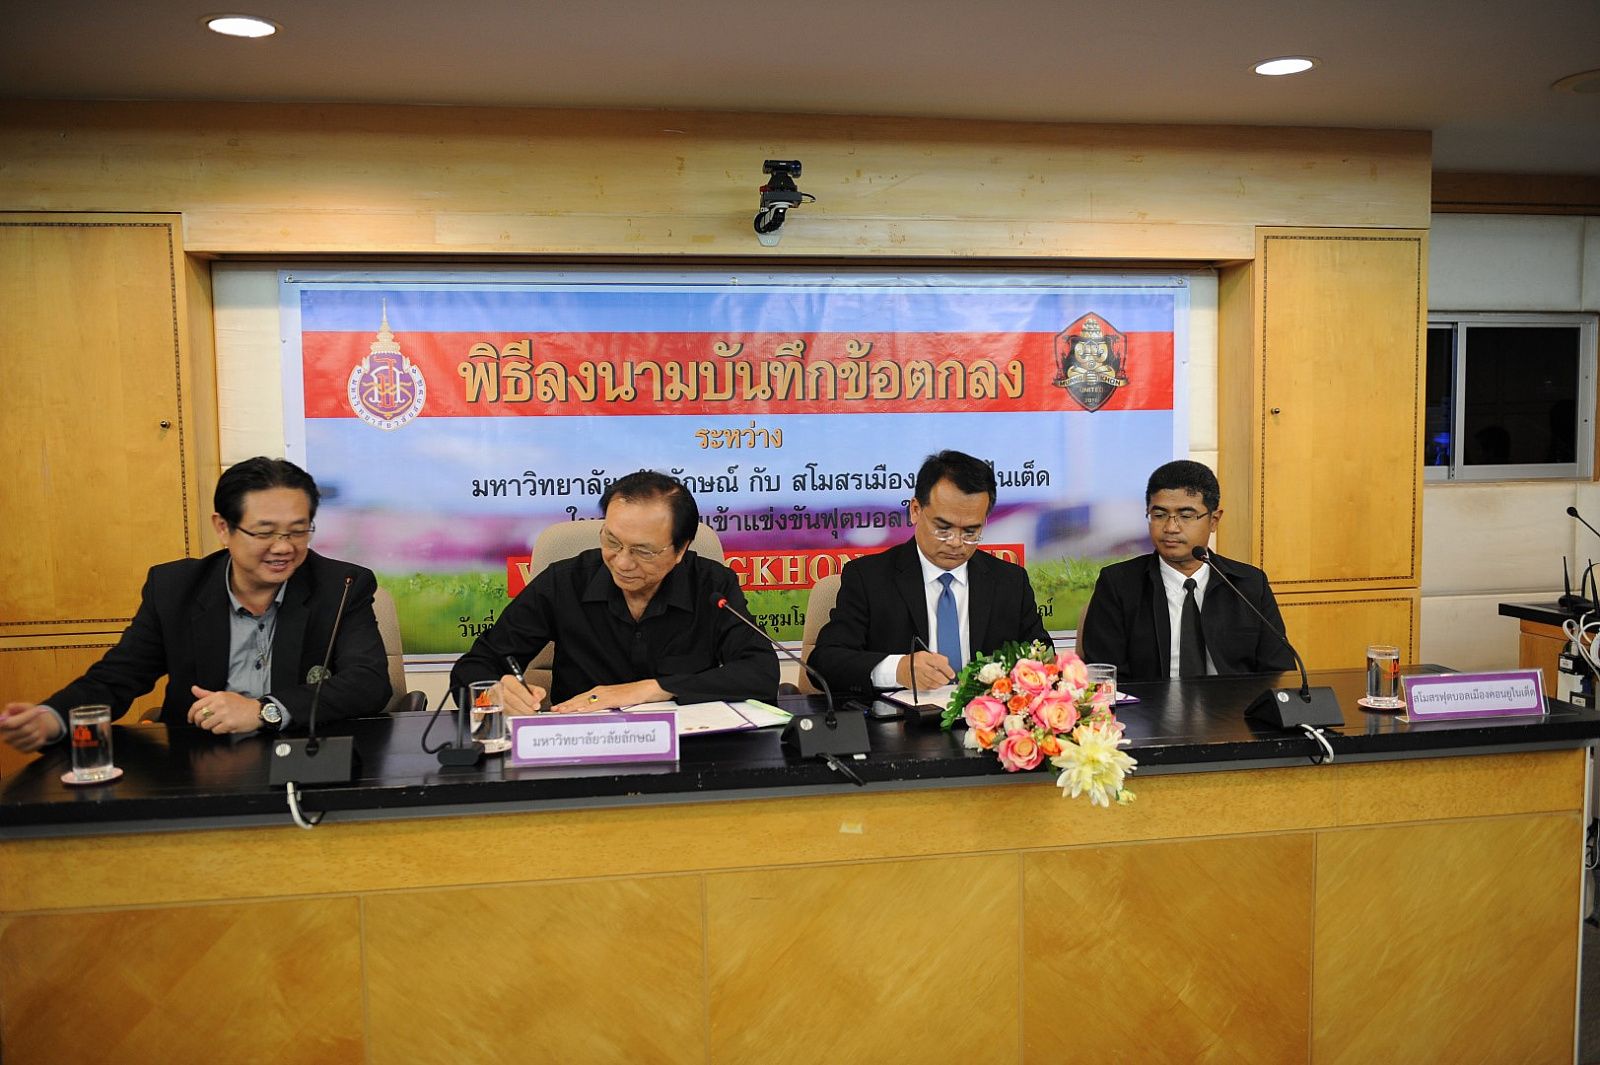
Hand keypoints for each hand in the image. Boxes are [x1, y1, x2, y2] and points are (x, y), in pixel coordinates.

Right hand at [0, 702, 64, 752]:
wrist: (34, 726)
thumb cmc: (27, 715)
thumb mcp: (24, 707)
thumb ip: (18, 706)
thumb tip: (9, 707)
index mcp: (2, 724)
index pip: (10, 723)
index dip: (25, 717)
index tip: (36, 710)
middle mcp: (5, 736)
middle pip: (25, 730)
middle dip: (35, 722)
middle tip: (39, 718)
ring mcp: (14, 745)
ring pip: (33, 736)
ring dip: (39, 729)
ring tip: (37, 725)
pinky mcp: (23, 750)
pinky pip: (38, 743)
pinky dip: (42, 737)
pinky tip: (38, 733)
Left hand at [188, 686, 263, 734]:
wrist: (257, 711)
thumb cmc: (241, 704)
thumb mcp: (224, 696)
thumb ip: (207, 694)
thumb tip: (194, 689)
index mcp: (217, 696)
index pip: (196, 706)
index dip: (190, 714)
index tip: (190, 719)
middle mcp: (220, 704)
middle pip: (199, 717)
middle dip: (199, 723)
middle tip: (203, 723)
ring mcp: (224, 714)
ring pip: (206, 725)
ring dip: (209, 727)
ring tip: (217, 724)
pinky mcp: (229, 724)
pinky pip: (215, 731)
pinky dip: (218, 730)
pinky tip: (225, 726)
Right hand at [495, 674, 546, 714]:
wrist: (507, 694)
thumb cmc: (519, 691)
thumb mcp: (530, 688)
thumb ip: (537, 691)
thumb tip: (537, 698)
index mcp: (508, 680)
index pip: (518, 689)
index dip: (528, 698)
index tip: (536, 705)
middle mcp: (499, 689)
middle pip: (513, 700)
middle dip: (526, 708)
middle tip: (534, 712)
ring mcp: (496, 699)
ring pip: (510, 709)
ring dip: (521, 714)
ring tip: (529, 716)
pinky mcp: (496, 709)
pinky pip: (507, 714)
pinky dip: (516, 717)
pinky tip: (522, 717)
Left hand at [552, 680, 666, 712]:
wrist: (646, 689)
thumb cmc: (632, 696)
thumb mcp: (614, 703)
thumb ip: (604, 707)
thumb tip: (594, 715)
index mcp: (599, 692)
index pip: (579, 698)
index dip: (567, 703)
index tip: (557, 708)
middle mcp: (600, 691)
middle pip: (579, 699)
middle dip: (565, 705)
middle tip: (553, 710)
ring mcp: (606, 694)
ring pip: (585, 701)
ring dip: (572, 706)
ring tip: (561, 711)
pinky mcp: (613, 698)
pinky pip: (598, 704)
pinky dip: (588, 707)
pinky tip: (580, 710)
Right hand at [897, 651, 955, 690]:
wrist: (899, 668)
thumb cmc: (914, 661)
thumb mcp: (925, 654)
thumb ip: (938, 658)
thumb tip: (947, 665)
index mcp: (923, 657)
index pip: (939, 663)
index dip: (948, 670)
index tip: (952, 674)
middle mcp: (919, 667)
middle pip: (936, 675)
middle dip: (945, 679)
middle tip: (947, 679)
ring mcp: (917, 677)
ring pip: (933, 683)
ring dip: (940, 684)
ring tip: (941, 681)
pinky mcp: (915, 685)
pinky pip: (928, 688)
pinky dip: (933, 687)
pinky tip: (934, 683)